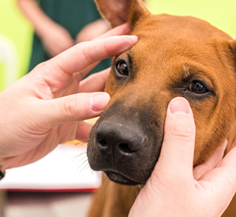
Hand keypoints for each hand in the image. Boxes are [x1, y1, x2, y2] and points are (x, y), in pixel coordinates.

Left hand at [0, 24, 136, 169]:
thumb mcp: (36, 113)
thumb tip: (104, 100)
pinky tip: (114, 127)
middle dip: (115, 57)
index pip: (85, 53)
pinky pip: (91, 123)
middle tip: (139, 50)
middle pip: (95, 68)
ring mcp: (68, 106)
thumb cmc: (3, 124)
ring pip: (97, 96)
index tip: (130, 36)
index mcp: (52, 74)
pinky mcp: (68, 126)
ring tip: (136, 89)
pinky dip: (102, 126)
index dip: (108, 44)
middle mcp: (63, 87)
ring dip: (114, 93)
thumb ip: (70, 108)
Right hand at [129, 98, 235, 216]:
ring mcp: (189, 190)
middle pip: (225, 154)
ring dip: (202, 138)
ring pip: (201, 158)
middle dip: (227, 130)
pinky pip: (182, 163)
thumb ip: (177, 142)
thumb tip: (179, 106)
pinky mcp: (171, 191)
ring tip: (198, 119)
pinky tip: (172, 140)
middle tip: (223, 108)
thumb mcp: (172, 179)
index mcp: (218, 187)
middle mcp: (207, 188)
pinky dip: (180, 148)